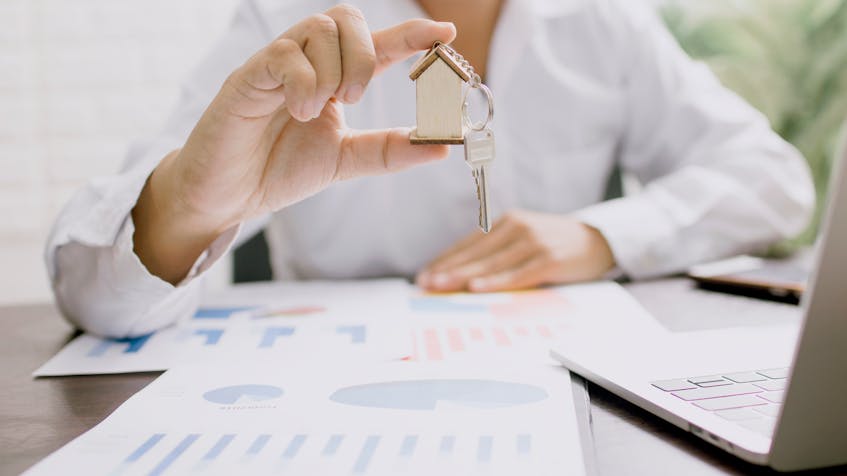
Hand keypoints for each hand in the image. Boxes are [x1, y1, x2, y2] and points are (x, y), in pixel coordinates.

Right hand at [132, 6, 455, 282]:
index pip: (376, 45)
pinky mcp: (247, 77)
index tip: (445, 33)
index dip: (411, 34)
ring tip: (318, 111)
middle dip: (366, 55)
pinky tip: (298, 112)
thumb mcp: (346, 161)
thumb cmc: (278, 171)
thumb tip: (441, 146)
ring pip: (320, 28)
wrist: (226, 196)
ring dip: (334, 71)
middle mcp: (306, 63)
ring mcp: (276, 65)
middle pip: (347, 18)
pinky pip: (284, 55)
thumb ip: (390, 151)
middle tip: (354, 99)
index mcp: (332, 79)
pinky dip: (303, 83)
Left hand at [416, 210, 615, 291]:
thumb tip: (463, 277)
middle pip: (476, 253)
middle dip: (447, 270)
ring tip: (441, 287)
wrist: (599, 241)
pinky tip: (477, 288)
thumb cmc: (556, 245)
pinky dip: (496, 282)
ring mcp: (534, 242)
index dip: (445, 260)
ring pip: (491, 263)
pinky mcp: (549, 259)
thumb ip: (499, 253)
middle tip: (424, 284)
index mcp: (508, 222)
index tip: (423, 275)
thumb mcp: (525, 240)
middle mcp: (518, 228)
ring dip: (463, 277)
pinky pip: (517, 274)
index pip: (469, 244)